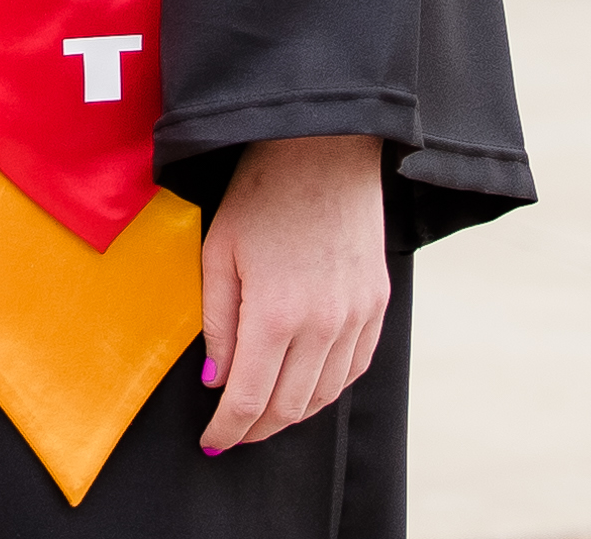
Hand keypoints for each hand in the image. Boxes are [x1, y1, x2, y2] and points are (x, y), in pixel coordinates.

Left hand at [196, 134, 389, 454]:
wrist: (325, 148)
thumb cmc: (260, 194)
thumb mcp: (218, 253)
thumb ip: (216, 323)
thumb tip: (217, 380)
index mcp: (274, 314)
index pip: (249, 399)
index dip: (228, 430)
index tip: (212, 442)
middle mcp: (322, 325)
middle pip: (289, 407)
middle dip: (256, 429)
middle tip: (233, 433)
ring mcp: (357, 317)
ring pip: (325, 394)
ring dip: (292, 413)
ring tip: (264, 414)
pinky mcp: (378, 305)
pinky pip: (355, 368)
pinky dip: (328, 388)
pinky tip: (306, 386)